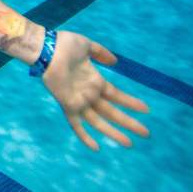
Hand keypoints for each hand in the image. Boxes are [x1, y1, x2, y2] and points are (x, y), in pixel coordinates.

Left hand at [42, 31, 149, 149]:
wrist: (46, 48)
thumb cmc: (64, 45)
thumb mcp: (87, 46)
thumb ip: (101, 53)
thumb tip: (115, 61)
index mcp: (95, 81)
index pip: (116, 96)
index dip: (130, 103)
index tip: (146, 109)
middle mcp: (89, 93)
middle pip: (112, 112)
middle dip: (128, 122)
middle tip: (146, 133)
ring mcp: (79, 100)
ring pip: (99, 121)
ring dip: (114, 132)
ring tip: (129, 143)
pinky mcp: (68, 105)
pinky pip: (76, 124)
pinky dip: (84, 136)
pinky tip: (96, 148)